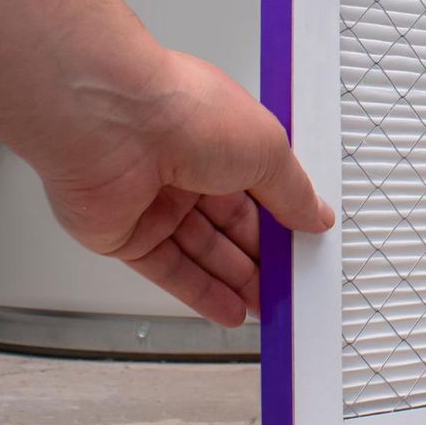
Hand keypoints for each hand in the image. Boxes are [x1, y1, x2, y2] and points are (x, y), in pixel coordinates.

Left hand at [28, 50, 334, 326]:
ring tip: (270, 308)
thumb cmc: (183, 111)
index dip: (283, 218)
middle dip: (263, 256)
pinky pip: (168, 270)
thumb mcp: (268, 150)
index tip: (306, 246)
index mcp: (220, 136)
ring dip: (237, 281)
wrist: (109, 121)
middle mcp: (185, 166)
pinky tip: (231, 312)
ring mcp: (154, 202)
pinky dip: (200, 293)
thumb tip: (316, 215)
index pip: (259, 188)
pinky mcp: (125, 234)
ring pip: (202, 251)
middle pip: (231, 224)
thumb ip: (293, 192)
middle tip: (291, 286)